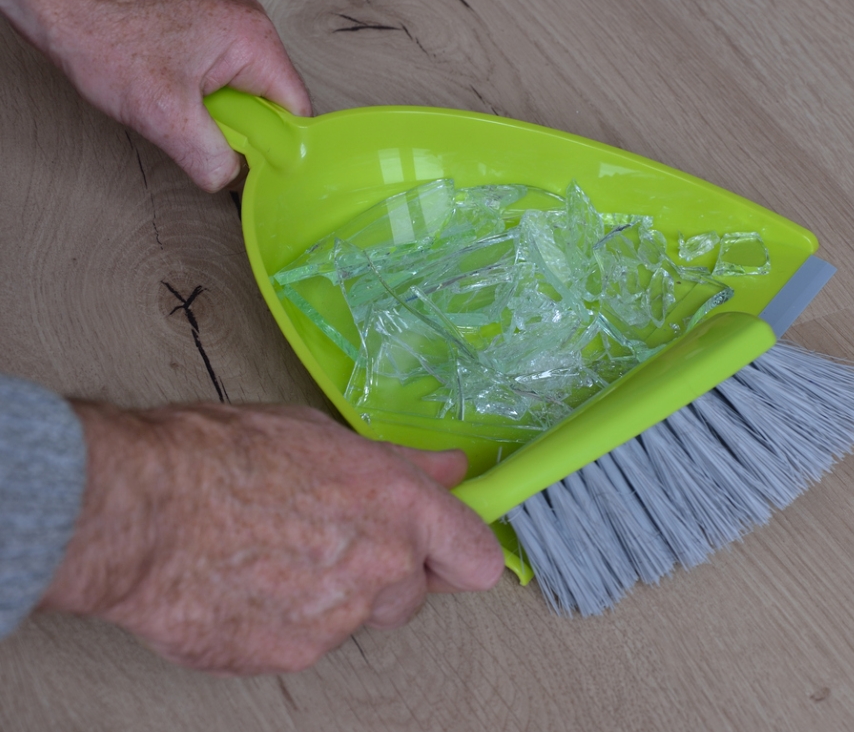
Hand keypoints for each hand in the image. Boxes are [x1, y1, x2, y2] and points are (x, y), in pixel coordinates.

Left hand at [0, 0, 310, 190]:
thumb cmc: (101, 29)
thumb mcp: (163, 114)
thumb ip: (210, 157)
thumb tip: (230, 180)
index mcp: (254, 41)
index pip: (296, 110)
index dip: (279, 146)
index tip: (257, 167)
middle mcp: (247, 29)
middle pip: (270, 104)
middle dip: (240, 130)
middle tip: (201, 134)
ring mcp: (225, 28)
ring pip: (241, 95)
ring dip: (215, 116)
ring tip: (176, 111)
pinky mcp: (201, 35)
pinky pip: (219, 82)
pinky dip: (199, 101)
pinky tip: (169, 99)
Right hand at [39, 402, 503, 674]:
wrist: (135, 511)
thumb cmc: (216, 457)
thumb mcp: (320, 435)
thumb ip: (398, 464)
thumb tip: (448, 470)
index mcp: (398, 506)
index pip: (477, 558)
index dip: (463, 552)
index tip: (450, 546)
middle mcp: (380, 568)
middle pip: (413, 592)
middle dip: (387, 571)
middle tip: (334, 538)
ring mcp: (336, 621)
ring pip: (357, 617)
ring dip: (333, 596)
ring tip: (274, 553)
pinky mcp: (289, 657)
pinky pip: (305, 642)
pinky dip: (284, 620)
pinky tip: (246, 582)